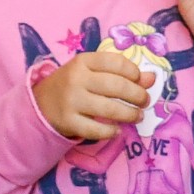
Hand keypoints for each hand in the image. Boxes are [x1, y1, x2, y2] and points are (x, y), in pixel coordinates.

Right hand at [32, 52, 149, 140]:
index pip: (116, 63)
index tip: (140, 80)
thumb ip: (121, 73)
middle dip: (138, 95)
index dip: (134, 72)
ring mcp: (71, 101)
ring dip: (130, 114)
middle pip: (116, 86)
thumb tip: (152, 78)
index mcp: (83, 61)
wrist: (41, 104)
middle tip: (145, 101)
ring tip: (138, 116)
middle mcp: (76, 79)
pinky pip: (96, 130)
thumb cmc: (75, 84)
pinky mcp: (67, 122)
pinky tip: (117, 130)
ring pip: (109, 109)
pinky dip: (111, 132)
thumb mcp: (94, 73)